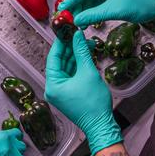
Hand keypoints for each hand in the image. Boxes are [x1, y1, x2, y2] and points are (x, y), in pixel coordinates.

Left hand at [45, 32, 121, 154]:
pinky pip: (72, 75)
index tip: (66, 29)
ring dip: (76, 55)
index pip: (53, 57)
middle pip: (60, 62)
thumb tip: (77, 34)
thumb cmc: (93, 103)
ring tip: (86, 42)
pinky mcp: (70, 93)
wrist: (102, 125)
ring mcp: (61, 91)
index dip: (60, 42)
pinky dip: (78, 65)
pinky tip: (86, 54)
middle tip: (78, 34)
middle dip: (70, 48)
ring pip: (67, 67)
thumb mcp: (88, 72)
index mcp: (52, 85)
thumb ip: (81, 51)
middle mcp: (53, 88)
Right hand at [57, 0, 154, 27]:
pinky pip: (100, 2)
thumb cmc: (143, 1)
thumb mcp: (116, 9)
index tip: (63, 9)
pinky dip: (94, 10)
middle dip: (77, 4)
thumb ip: (95, 14)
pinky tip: (88, 19)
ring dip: (85, 9)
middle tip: (68, 16)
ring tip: (77, 21)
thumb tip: (78, 20)